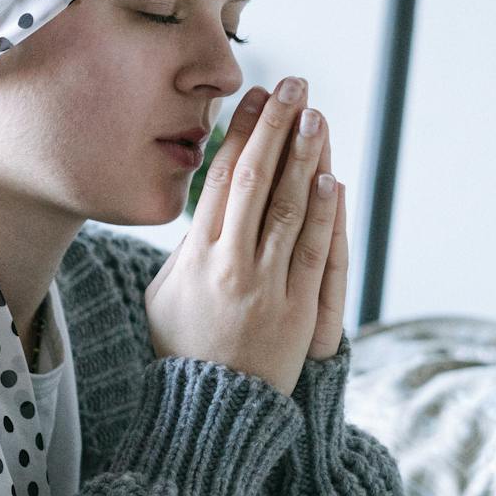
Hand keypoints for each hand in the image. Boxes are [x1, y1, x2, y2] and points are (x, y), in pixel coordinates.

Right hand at [145, 76, 339, 396]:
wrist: (210, 409)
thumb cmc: (183, 347)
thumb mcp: (164, 292)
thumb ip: (187, 247)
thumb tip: (205, 206)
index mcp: (195, 255)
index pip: (221, 177)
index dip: (240, 132)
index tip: (255, 97)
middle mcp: (231, 264)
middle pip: (257, 180)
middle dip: (276, 127)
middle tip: (293, 86)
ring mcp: (267, 286)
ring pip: (290, 208)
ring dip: (306, 157)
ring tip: (316, 115)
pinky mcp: (298, 309)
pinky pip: (314, 250)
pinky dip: (325, 211)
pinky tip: (331, 176)